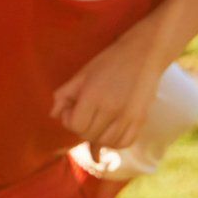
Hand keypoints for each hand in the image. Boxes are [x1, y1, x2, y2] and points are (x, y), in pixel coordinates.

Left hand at [52, 30, 164, 150]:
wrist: (143, 55)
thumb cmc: (108, 62)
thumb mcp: (81, 75)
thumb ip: (63, 95)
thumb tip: (53, 115)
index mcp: (94, 97)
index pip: (75, 125)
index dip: (68, 121)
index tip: (71, 110)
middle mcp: (112, 110)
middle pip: (89, 135)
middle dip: (81, 128)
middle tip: (83, 114)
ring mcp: (129, 117)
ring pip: (106, 142)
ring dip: (96, 137)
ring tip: (96, 123)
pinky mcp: (141, 120)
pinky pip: (125, 142)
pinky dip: (114, 142)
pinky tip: (109, 132)